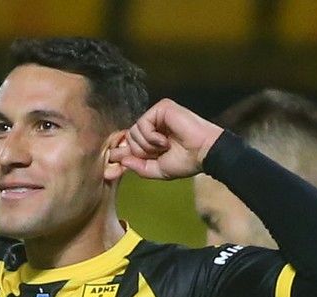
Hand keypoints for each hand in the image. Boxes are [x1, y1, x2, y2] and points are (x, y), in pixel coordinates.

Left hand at [108, 99, 222, 180]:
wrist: (203, 153)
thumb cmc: (186, 161)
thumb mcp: (159, 170)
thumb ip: (140, 167)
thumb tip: (122, 161)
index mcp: (152, 138)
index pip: (130, 143)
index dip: (122, 153)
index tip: (113, 162)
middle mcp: (154, 125)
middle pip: (130, 138)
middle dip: (140, 151)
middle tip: (158, 154)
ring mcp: (157, 115)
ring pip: (134, 131)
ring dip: (147, 145)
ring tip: (165, 147)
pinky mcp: (161, 108)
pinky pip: (142, 123)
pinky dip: (151, 137)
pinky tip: (165, 140)